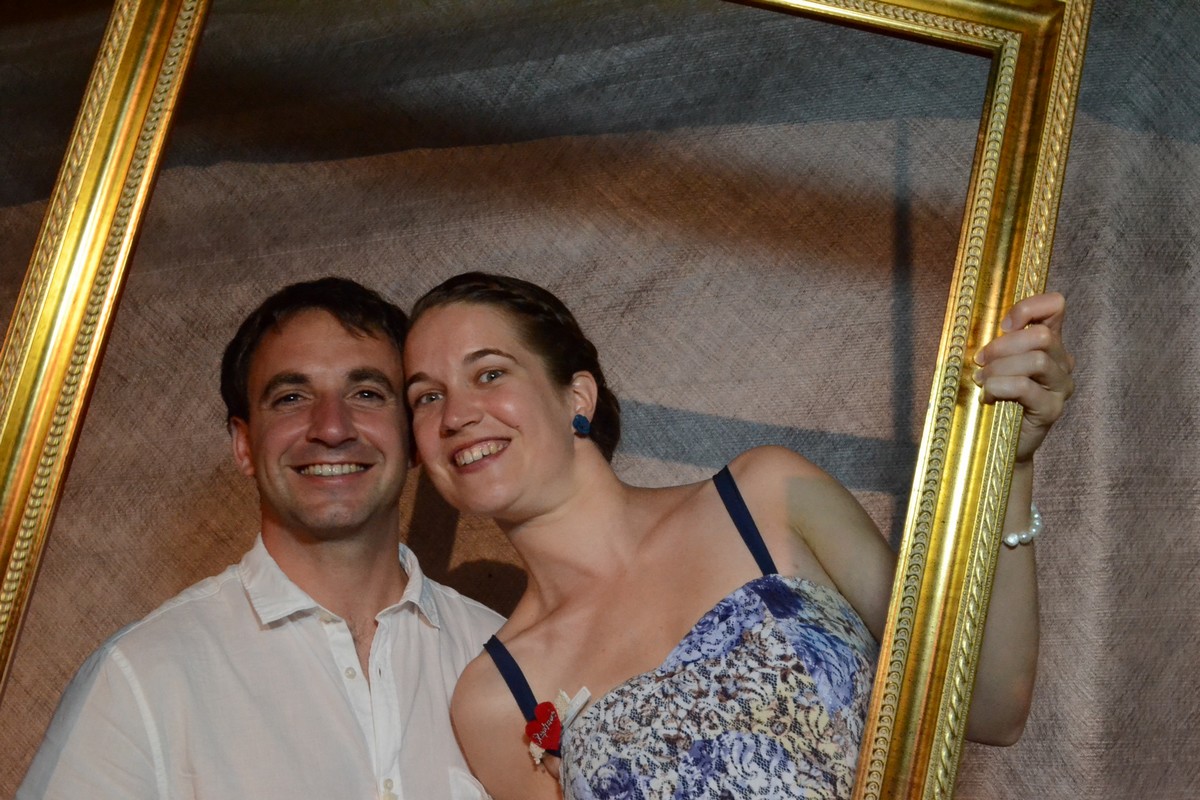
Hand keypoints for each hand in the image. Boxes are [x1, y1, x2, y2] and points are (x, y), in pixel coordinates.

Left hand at [973, 292, 1074, 462]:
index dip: (1028, 307)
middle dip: (1003, 345)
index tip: (1003, 325)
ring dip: (1000, 368)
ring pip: (1036, 361)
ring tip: (982, 380)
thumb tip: (976, 325)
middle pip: (1041, 336)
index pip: (1055, 306)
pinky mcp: (1052, 409)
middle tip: (980, 360)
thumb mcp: (994, 362)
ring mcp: (1061, 386)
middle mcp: (1062, 361)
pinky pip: (1025, 387)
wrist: (998, 443)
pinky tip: (988, 395)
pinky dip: (1000, 387)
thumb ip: (996, 342)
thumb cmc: (994, 396)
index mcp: (1049, 343)